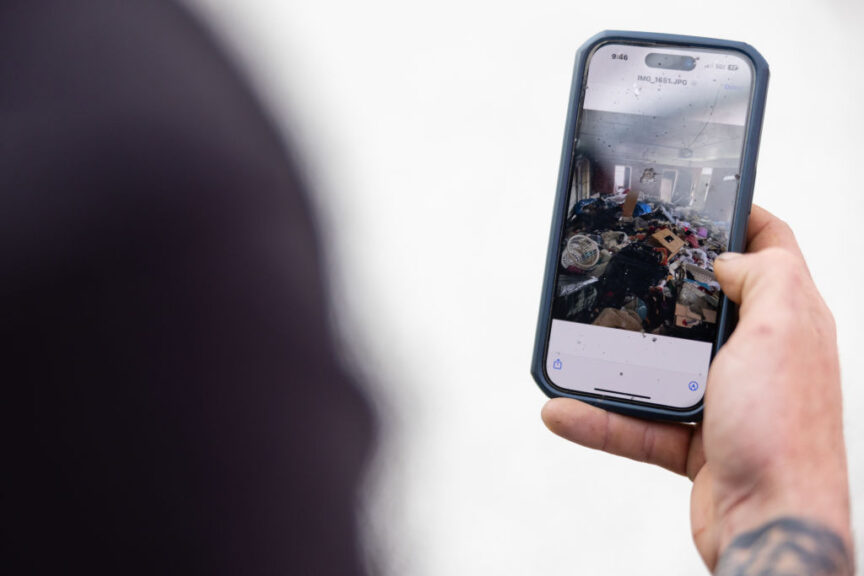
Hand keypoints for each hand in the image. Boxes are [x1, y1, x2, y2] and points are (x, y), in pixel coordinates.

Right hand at [541, 206, 852, 571]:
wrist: (771, 524)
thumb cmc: (787, 432)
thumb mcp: (781, 332)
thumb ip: (765, 278)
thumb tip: (729, 258)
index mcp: (787, 320)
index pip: (771, 250)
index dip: (741, 217)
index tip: (700, 200)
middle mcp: (757, 355)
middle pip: (704, 303)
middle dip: (663, 284)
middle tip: (625, 262)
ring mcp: (724, 398)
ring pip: (659, 364)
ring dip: (613, 359)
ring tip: (574, 344)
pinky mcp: (694, 440)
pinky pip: (637, 421)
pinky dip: (599, 418)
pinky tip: (563, 410)